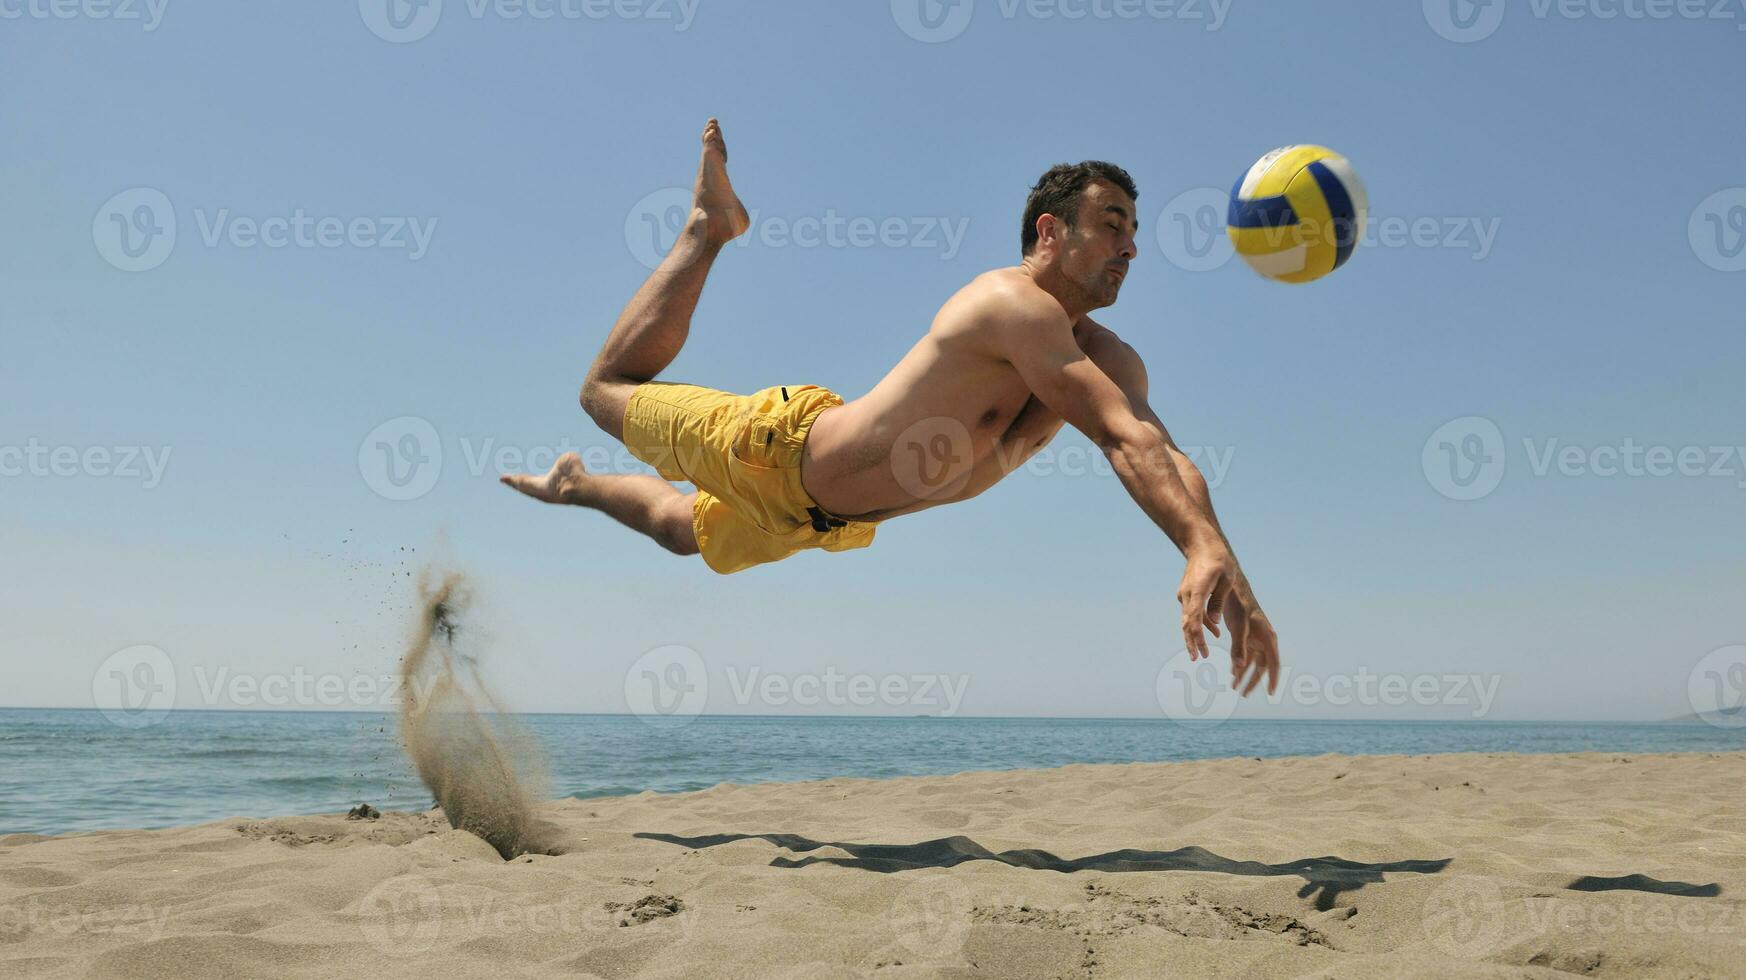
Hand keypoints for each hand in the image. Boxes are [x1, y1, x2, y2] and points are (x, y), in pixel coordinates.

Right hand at [1176, 545, 1236, 663]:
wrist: (1201, 543)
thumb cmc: (1218, 559)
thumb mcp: (1226, 579)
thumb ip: (1219, 602)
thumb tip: (1215, 623)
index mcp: (1197, 591)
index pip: (1194, 618)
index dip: (1197, 636)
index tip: (1200, 650)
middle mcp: (1187, 595)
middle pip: (1186, 623)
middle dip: (1192, 642)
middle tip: (1197, 658)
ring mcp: (1185, 594)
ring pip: (1187, 620)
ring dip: (1194, 636)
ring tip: (1203, 652)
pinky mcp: (1187, 594)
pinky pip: (1191, 612)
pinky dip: (1199, 624)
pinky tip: (1213, 631)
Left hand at [1222, 596, 1279, 697]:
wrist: (1232, 587)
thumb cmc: (1239, 606)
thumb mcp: (1239, 627)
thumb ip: (1238, 648)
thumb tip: (1237, 669)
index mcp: (1268, 638)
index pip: (1273, 664)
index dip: (1272, 679)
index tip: (1270, 693)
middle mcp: (1263, 640)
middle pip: (1261, 666)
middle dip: (1252, 681)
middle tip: (1243, 695)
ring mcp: (1254, 638)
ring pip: (1251, 662)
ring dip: (1243, 674)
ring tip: (1234, 688)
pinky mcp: (1245, 636)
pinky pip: (1243, 655)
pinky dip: (1237, 664)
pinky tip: (1232, 674)